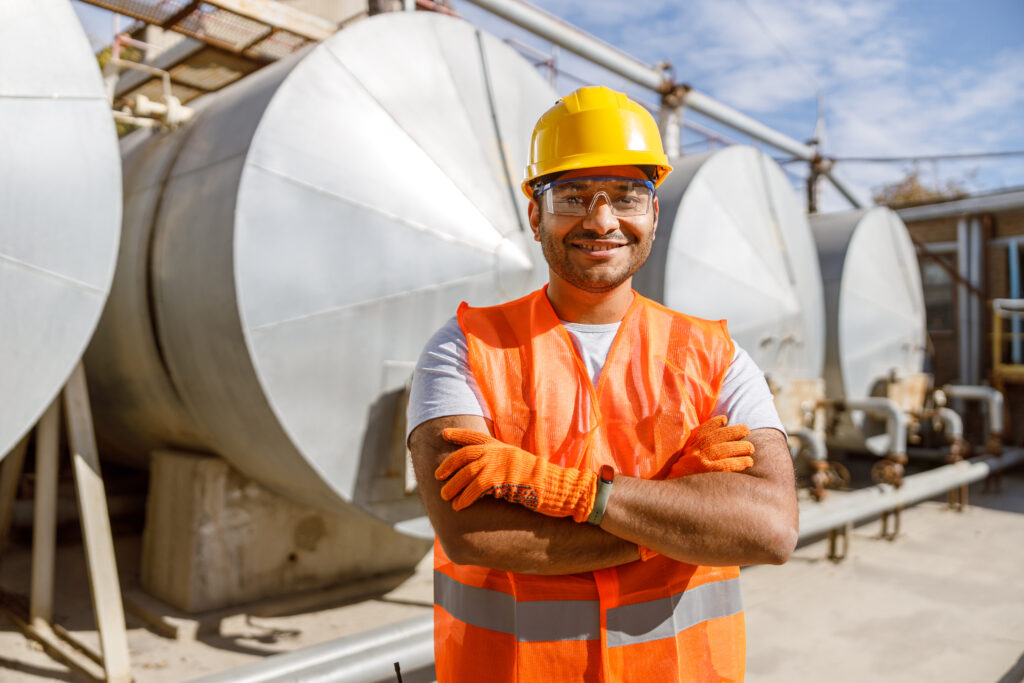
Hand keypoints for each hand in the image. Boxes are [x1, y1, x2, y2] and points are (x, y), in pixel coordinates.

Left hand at [436, 429, 596, 521]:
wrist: (560, 487)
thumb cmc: (541, 481)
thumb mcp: (520, 466)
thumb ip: (502, 465)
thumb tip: (482, 475)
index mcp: (504, 447)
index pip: (477, 437)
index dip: (459, 434)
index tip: (444, 434)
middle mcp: (501, 452)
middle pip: (467, 454)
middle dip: (449, 464)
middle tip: (438, 475)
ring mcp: (502, 464)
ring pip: (468, 472)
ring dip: (454, 486)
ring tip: (446, 496)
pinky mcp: (503, 479)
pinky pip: (477, 488)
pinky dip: (465, 497)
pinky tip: (459, 506)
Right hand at [665, 415, 754, 477]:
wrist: (672, 495)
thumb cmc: (682, 479)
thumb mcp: (684, 461)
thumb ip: (694, 451)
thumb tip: (715, 443)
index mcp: (688, 447)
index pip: (701, 431)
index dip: (714, 423)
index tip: (725, 419)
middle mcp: (693, 452)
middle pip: (715, 437)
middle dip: (732, 432)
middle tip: (746, 430)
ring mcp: (699, 462)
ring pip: (722, 450)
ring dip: (739, 447)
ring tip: (751, 448)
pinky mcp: (706, 474)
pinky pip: (725, 465)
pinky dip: (738, 462)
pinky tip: (748, 462)